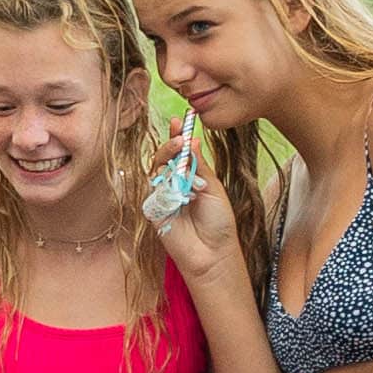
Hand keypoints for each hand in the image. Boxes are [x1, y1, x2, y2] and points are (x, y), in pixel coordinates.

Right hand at [143, 120, 238, 285]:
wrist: (213, 252)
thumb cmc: (218, 221)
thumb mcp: (213, 187)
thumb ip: (199, 165)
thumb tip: (192, 141)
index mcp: (190, 177)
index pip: (180, 153)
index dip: (178, 137)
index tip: (180, 121)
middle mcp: (174, 184)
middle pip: (164, 158)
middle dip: (170, 145)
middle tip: (179, 138)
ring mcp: (163, 196)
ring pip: (156, 170)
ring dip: (167, 160)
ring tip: (180, 156)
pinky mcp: (154, 210)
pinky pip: (153, 190)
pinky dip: (165, 185)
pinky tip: (179, 188)